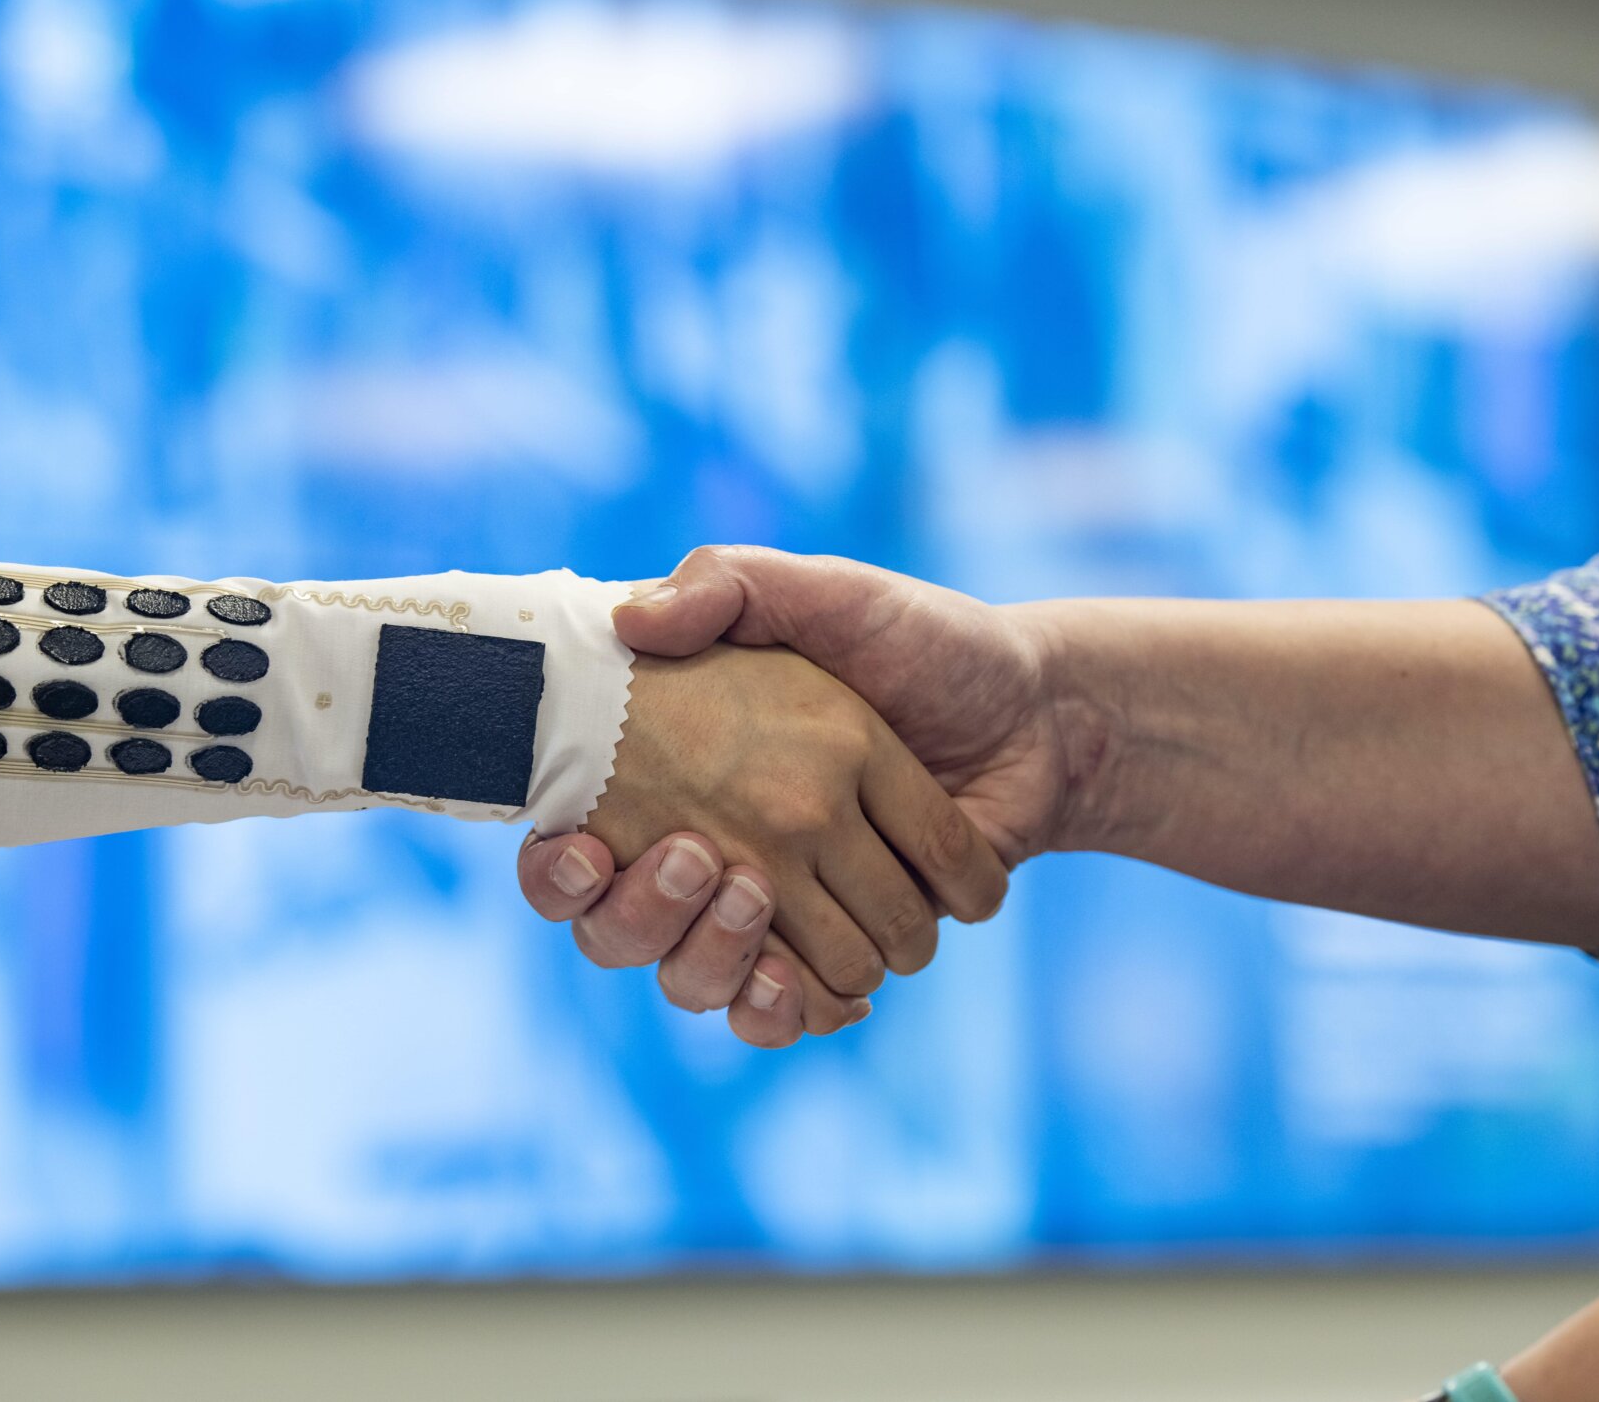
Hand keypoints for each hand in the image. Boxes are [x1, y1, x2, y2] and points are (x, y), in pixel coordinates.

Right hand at [521, 547, 1066, 1042]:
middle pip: (625, 935)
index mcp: (684, 775)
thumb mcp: (823, 591)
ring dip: (725, 956)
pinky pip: (785, 1014)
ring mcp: (777, 911)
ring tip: (758, 894)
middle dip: (647, 914)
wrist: (1039, 713)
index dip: (558, 875)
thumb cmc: (924, 642)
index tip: (586, 846)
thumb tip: (633, 619)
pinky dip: (793, 1010)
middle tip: (705, 858)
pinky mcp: (843, 951)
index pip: (575, 850)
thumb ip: (730, 584)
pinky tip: (808, 980)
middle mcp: (714, 852)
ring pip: (700, 981)